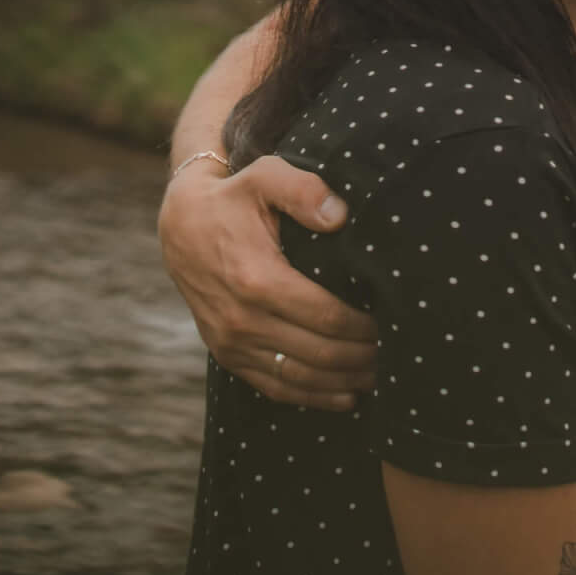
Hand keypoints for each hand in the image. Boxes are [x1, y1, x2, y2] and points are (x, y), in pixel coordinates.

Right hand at [159, 154, 377, 408]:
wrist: (180, 225)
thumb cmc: (233, 198)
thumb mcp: (264, 177)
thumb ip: (303, 190)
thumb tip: (340, 216)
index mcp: (257, 279)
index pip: (326, 316)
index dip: (364, 326)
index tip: (392, 321)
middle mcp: (242, 319)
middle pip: (319, 353)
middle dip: (362, 356)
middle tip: (396, 351)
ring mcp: (231, 342)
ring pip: (300, 377)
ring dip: (344, 381)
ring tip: (380, 375)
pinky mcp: (226, 355)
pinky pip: (274, 387)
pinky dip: (313, 397)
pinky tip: (345, 395)